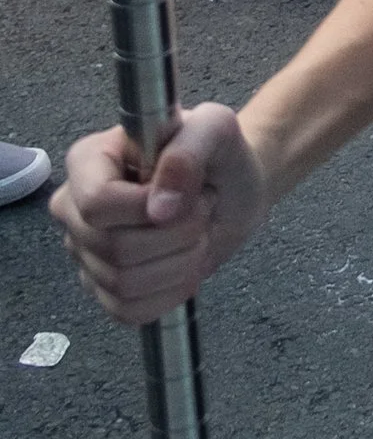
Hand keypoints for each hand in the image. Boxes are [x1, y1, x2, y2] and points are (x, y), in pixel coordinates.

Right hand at [52, 105, 267, 326]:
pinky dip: (169, 294)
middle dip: (178, 236)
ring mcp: (85, 252)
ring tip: (196, 234)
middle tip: (201, 211)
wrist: (231, 190)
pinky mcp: (103, 287)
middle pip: (114, 248)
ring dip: (180, 264)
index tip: (186, 197)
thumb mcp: (215, 128)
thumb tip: (161, 208)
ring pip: (123, 283)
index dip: (146, 210)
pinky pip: (128, 310)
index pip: (97, 203)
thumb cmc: (217, 153)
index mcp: (88, 161)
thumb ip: (188, 152)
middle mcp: (74, 208)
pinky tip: (185, 267)